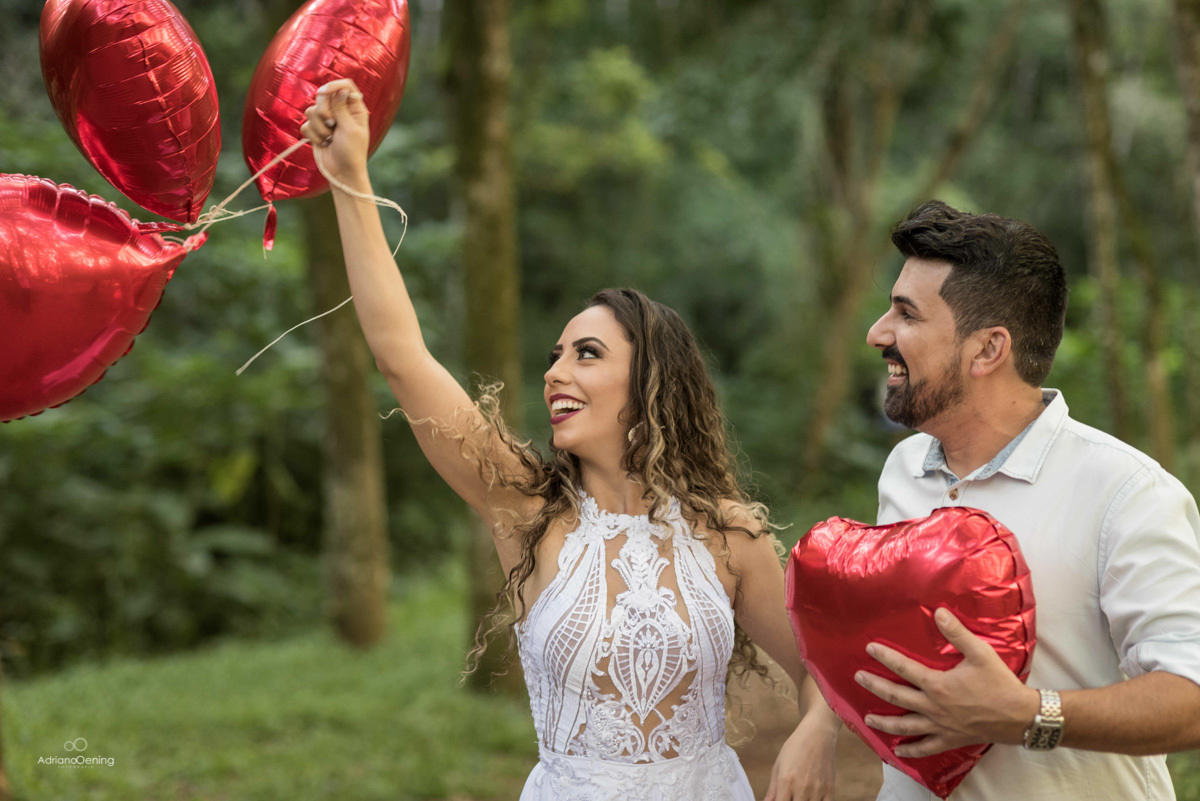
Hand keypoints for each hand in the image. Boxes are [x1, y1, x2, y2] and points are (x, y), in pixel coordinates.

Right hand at [300, 78, 370, 185]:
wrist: (342, 174)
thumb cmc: (352, 153)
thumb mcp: (350, 129)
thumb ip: (342, 109)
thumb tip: (341, 90)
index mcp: (354, 109)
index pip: (344, 86)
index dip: (333, 86)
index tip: (323, 93)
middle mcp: (340, 112)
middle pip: (323, 95)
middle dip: (323, 111)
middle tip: (332, 124)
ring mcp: (326, 121)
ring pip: (311, 111)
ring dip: (319, 128)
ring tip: (330, 139)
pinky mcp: (316, 131)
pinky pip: (305, 125)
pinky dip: (313, 136)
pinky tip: (323, 144)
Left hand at [765, 714, 837, 800]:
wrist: (817, 734)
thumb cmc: (795, 748)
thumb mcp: (778, 766)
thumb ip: (772, 790)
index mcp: (785, 781)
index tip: (781, 800)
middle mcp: (801, 788)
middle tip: (791, 796)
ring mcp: (817, 790)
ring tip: (801, 796)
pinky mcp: (830, 789)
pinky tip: (812, 799)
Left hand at [855, 608, 1038, 757]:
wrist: (1020, 716)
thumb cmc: (1000, 683)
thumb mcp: (980, 653)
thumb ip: (957, 633)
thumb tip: (938, 611)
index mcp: (938, 685)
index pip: (904, 668)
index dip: (885, 657)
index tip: (869, 648)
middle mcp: (934, 707)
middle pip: (896, 697)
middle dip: (875, 686)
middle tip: (858, 679)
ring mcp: (940, 726)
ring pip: (905, 726)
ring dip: (884, 722)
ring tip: (867, 719)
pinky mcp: (950, 739)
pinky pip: (926, 747)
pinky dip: (911, 750)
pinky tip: (898, 751)